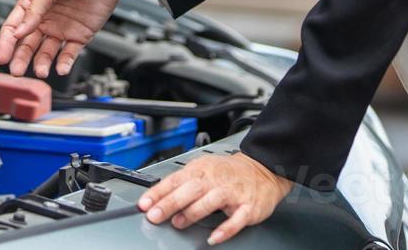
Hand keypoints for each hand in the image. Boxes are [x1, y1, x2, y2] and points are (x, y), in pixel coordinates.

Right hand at [0, 0, 151, 77]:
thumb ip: (35, 10)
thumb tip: (18, 32)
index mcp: (32, 1)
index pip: (13, 26)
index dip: (6, 43)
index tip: (2, 58)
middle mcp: (45, 17)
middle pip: (27, 43)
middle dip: (20, 59)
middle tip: (17, 72)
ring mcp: (61, 27)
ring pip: (46, 52)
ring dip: (42, 63)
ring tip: (41, 72)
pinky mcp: (79, 35)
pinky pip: (69, 53)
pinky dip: (64, 63)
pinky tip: (61, 69)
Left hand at [137, 152, 293, 244]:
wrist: (263, 169)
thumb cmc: (228, 173)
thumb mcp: (203, 170)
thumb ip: (182, 183)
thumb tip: (156, 198)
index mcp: (202, 170)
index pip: (176, 179)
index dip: (158, 192)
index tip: (144, 204)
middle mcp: (216, 180)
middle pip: (191, 189)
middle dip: (170, 202)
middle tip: (155, 215)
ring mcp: (233, 193)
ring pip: (211, 201)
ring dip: (193, 212)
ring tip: (178, 223)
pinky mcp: (248, 207)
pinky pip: (236, 219)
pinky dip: (225, 229)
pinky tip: (213, 238)